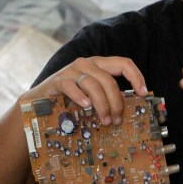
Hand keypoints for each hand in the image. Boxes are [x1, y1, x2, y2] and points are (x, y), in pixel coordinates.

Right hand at [27, 56, 146, 125]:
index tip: (143, 93)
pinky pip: (72, 87)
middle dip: (116, 102)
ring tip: (105, 120)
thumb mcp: (91, 95)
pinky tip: (86, 107)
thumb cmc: (69, 99)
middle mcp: (86, 63)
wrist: (39, 101)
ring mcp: (71, 70)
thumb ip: (107, 95)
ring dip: (102, 105)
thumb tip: (127, 106)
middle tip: (116, 120)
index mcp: (98, 64)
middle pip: (109, 80)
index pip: (123, 63)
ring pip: (94, 85)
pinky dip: (81, 97)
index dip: (136, 77)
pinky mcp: (57, 80)